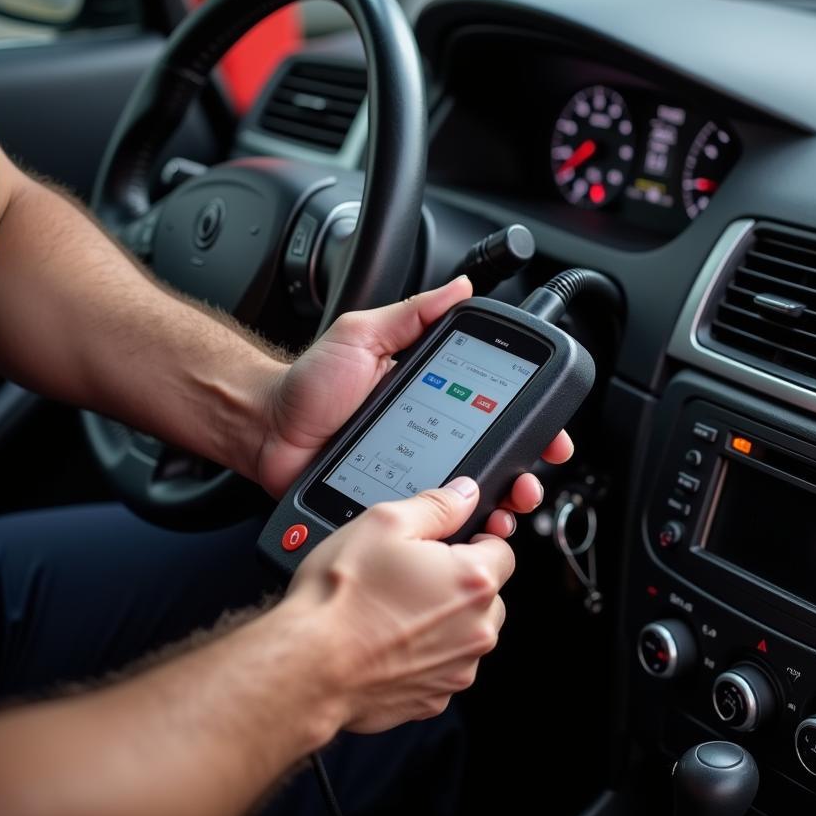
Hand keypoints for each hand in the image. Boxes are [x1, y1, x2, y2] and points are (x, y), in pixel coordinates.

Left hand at [256, 277, 573, 534]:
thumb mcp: (362, 335)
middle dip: (527, 467)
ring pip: (472, 492)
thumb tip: (461, 288)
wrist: (265, 431)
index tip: (550, 430)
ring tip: (512, 503)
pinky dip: (461, 526)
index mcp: (432, 392)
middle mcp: (431, 432)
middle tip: (533, 476)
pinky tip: (473, 527)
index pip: (494, 404)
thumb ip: (411, 314)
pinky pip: (435, 518)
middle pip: (495, 454)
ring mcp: (415, 470)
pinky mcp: (394, 502)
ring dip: (504, 500)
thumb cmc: (309, 384)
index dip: (530, 419)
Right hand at [285, 477, 512, 732]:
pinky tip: (388, 640)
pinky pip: (442, 665)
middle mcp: (476, 630)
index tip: (449, 543)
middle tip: (412, 575)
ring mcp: (456, 669)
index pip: (503, 549)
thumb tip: (464, 494)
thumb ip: (437, 505)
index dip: (474, 540)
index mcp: (474, 581)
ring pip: (466, 632)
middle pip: (488, 594)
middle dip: (459, 582)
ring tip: (393, 608)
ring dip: (443, 620)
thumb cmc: (341, 598)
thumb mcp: (384, 523)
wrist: (307, 666)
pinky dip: (423, 654)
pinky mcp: (433, 699)